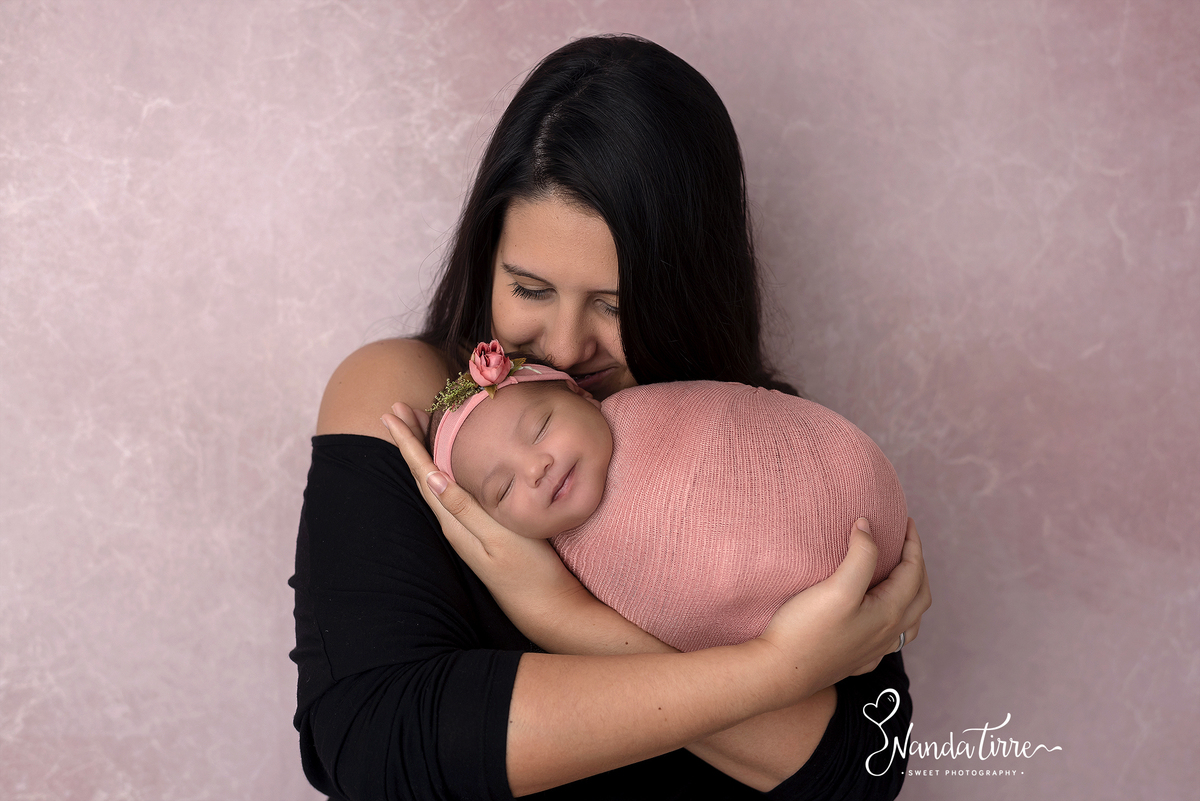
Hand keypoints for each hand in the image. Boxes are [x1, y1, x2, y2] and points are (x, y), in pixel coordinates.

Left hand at [381, 403, 609, 647]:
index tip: (393, 414)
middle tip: (397, 409)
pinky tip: (446, 464)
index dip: (408, 442)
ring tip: (414, 427)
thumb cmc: (530, 570)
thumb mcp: (498, 535)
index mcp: (453, 520)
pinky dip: (442, 469)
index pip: (423, 473)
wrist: (547, 606)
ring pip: (435, 482)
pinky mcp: (479, 532)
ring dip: (422, 453)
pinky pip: (450, 491)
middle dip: (410, 441)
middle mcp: (453, 524)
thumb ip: (464, 506)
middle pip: (423, 474)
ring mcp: (465, 529)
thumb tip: (430, 475)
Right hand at [757, 517, 929, 695]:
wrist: (779, 673)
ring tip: (900, 577)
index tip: (906, 521)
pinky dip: (895, 619)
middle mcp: (887, 634)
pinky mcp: (857, 661)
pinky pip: (890, 639)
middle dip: (917, 565)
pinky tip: (878, 616)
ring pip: (909, 622)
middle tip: (906, 542)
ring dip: (912, 594)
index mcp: (889, 613)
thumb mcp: (837, 588)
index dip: (912, 543)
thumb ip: (860, 555)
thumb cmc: (806, 630)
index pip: (913, 571)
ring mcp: (873, 651)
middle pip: (919, 595)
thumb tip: (867, 527)